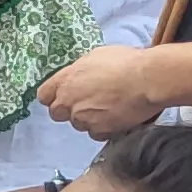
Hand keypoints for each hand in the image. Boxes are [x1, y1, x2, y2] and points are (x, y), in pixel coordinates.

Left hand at [37, 43, 170, 138]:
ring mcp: (83, 118)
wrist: (147, 79)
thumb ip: (79, 71)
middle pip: (57, 113)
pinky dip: (104, 128)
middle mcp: (69, 101)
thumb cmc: (125, 62)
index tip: (63, 95)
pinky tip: (115, 117)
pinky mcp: (100, 131)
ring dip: (88, 119)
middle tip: (87, 103)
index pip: (43, 96)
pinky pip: (95, 134)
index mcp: (65, 80)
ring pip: (77, 124)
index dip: (53, 96)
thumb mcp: (94, 57)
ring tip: (107, 108)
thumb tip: (78, 76)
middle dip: (68, 110)